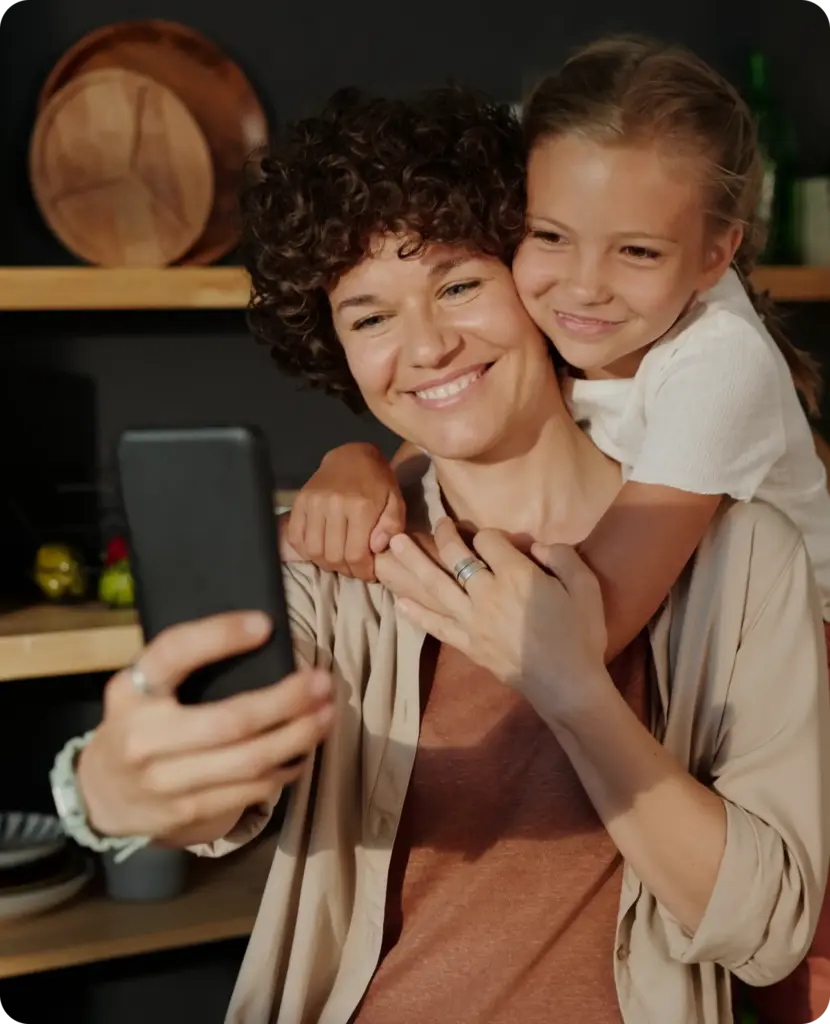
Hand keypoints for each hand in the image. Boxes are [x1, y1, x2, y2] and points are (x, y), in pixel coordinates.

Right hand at [77, 611, 333, 841]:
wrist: (99, 795)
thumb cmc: (139, 723)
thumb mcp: (143, 687)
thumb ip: (184, 667)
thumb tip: (264, 637)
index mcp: (131, 691)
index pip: (173, 653)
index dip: (219, 636)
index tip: (264, 624)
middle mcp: (143, 737)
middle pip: (231, 720)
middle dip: (287, 700)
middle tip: (323, 682)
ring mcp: (164, 781)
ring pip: (249, 760)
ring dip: (298, 736)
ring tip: (327, 714)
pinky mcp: (186, 813)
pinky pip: (249, 790)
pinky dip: (285, 769)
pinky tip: (304, 751)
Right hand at [283, 443, 404, 579]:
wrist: (352, 457)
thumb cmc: (378, 482)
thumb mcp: (395, 502)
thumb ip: (392, 526)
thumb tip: (376, 548)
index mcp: (361, 507)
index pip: (356, 554)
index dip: (362, 571)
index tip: (368, 573)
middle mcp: (334, 505)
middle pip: (333, 556)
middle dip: (346, 570)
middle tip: (355, 568)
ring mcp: (314, 503)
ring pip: (314, 551)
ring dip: (326, 563)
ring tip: (339, 560)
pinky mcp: (300, 501)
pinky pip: (296, 537)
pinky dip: (306, 551)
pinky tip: (321, 549)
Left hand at [386, 518, 608, 716]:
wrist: (567, 686)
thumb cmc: (581, 635)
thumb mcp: (586, 587)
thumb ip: (563, 557)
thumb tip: (538, 547)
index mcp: (516, 575)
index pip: (488, 541)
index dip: (490, 535)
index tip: (497, 541)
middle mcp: (487, 593)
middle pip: (455, 556)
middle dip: (444, 535)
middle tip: (438, 523)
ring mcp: (472, 621)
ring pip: (435, 586)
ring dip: (413, 563)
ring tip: (393, 545)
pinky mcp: (467, 645)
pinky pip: (436, 626)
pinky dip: (417, 614)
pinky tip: (400, 603)